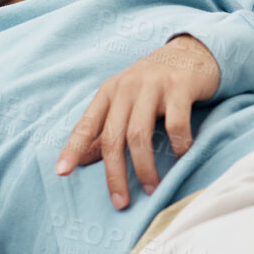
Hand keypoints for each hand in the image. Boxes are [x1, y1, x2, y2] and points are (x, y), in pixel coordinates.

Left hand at [55, 34, 220, 209]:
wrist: (192, 51)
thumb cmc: (154, 83)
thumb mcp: (125, 100)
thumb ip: (106, 127)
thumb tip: (84, 159)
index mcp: (109, 92)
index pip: (86, 125)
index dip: (73, 149)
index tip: (62, 173)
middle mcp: (127, 87)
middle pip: (112, 137)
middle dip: (114, 174)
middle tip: (120, 202)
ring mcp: (153, 86)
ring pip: (139, 134)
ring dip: (145, 168)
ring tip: (152, 189)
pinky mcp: (179, 87)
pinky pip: (176, 124)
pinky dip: (178, 146)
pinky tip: (182, 159)